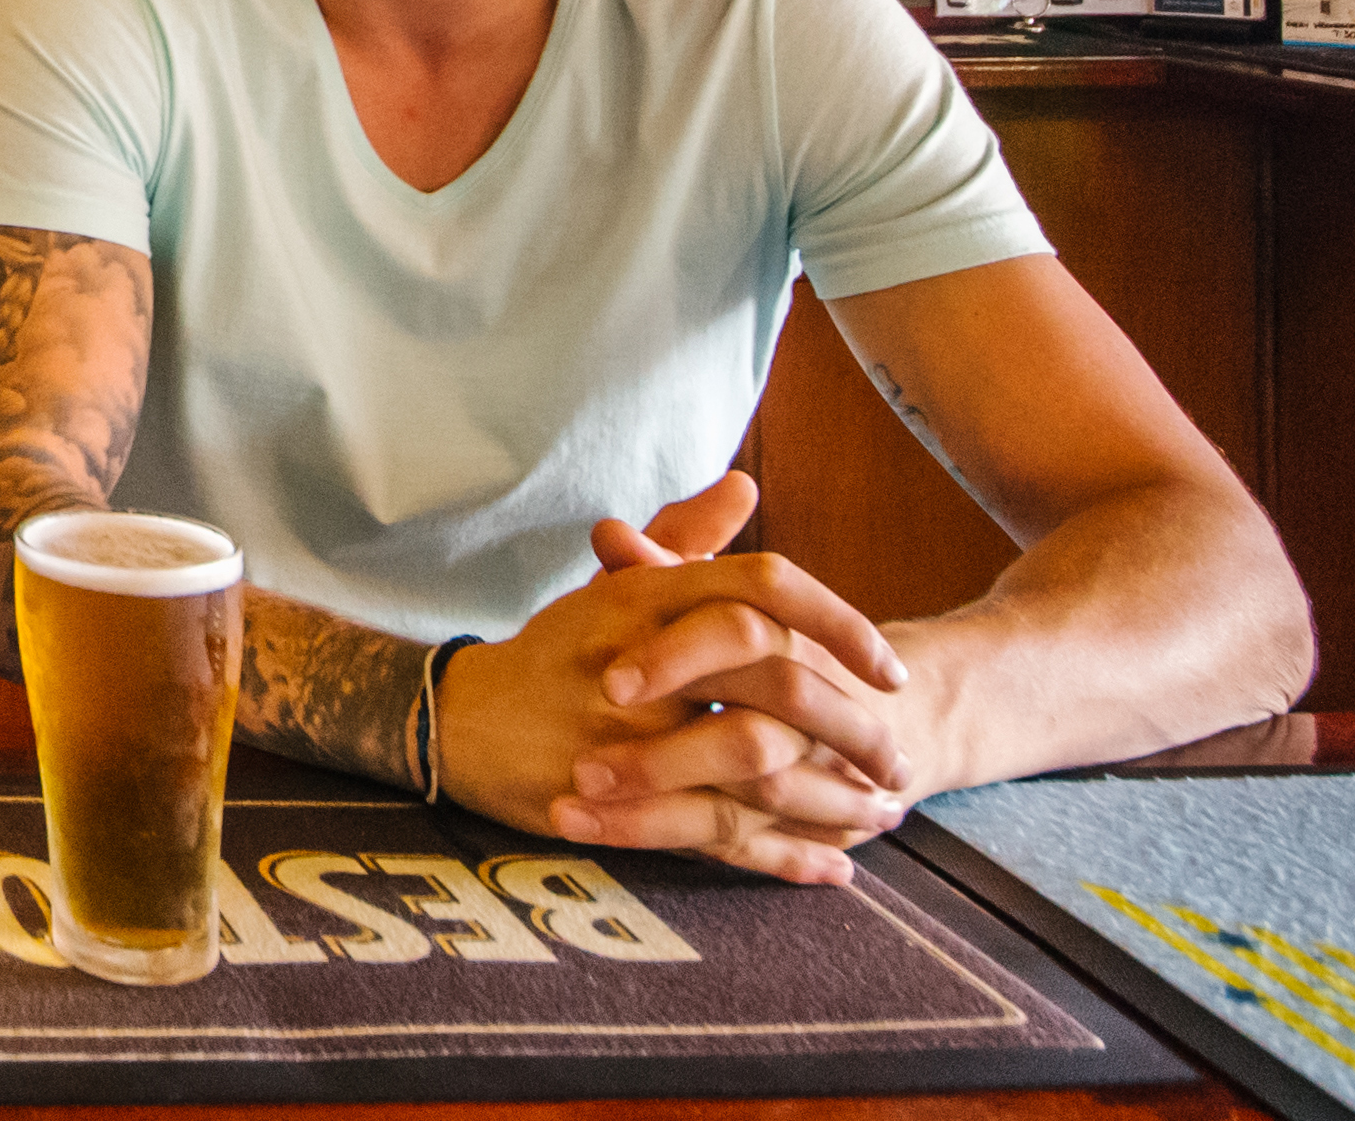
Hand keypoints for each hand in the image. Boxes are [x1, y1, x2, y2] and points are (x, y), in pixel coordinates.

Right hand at [435, 472, 909, 886]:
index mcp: (643, 600)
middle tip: (898, 752)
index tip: (890, 666)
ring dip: (833, 796)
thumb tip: (742, 485)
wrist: (456, 726)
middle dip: (853, 722)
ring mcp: (625, 737)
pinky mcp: (617, 803)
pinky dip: (783, 856)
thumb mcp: (612, 589)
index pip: (762, 587)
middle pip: (774, 679)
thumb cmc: (551, 652)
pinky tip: (832, 869)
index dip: (839, 623)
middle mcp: (640, 663)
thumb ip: (682, 540)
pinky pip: (718, 833)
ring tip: (882, 813)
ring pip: (756, 763)